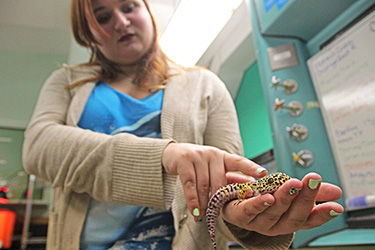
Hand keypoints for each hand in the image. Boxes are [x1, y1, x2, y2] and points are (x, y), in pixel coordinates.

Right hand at [162, 142, 266, 220]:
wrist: (174, 153)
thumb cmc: (198, 164)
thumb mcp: (215, 168)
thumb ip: (229, 177)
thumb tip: (250, 188)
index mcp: (223, 156)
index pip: (239, 162)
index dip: (251, 168)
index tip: (264, 174)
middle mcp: (212, 154)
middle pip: (219, 180)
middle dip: (219, 199)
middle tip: (219, 214)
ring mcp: (198, 156)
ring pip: (204, 185)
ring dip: (204, 204)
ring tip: (205, 216)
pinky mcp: (184, 161)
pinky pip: (190, 184)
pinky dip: (192, 200)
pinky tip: (195, 212)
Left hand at [221, 172, 343, 235]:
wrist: (231, 201)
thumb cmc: (263, 197)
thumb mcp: (288, 192)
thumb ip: (309, 193)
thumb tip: (337, 192)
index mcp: (288, 220)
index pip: (308, 220)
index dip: (322, 214)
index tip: (336, 207)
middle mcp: (275, 225)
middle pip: (293, 215)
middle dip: (305, 198)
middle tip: (313, 180)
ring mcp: (257, 222)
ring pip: (273, 212)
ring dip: (284, 198)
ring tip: (294, 184)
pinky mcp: (240, 215)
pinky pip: (250, 210)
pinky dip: (259, 204)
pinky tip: (267, 197)